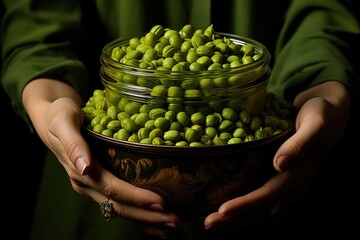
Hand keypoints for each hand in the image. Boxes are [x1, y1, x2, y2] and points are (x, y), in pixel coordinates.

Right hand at [22, 78, 180, 237]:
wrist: (51, 120)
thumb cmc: (60, 115)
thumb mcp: (64, 122)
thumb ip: (73, 144)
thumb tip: (84, 167)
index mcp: (81, 171)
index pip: (113, 189)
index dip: (137, 198)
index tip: (161, 203)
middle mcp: (87, 184)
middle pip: (120, 207)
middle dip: (148, 216)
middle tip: (175, 220)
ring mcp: (92, 188)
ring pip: (120, 211)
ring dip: (147, 221)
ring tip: (171, 226)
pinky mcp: (98, 187)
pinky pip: (118, 205)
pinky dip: (138, 216)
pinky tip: (155, 222)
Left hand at [203, 81, 349, 229]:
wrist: (332, 114)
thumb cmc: (322, 115)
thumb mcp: (314, 124)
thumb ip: (299, 144)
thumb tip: (280, 164)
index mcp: (300, 173)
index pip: (269, 194)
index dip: (246, 204)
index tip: (223, 211)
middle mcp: (293, 184)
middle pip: (262, 209)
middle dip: (235, 219)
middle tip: (208, 223)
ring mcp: (288, 185)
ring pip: (261, 209)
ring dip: (237, 218)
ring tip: (212, 222)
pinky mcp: (282, 180)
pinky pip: (263, 201)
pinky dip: (245, 209)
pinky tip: (228, 211)